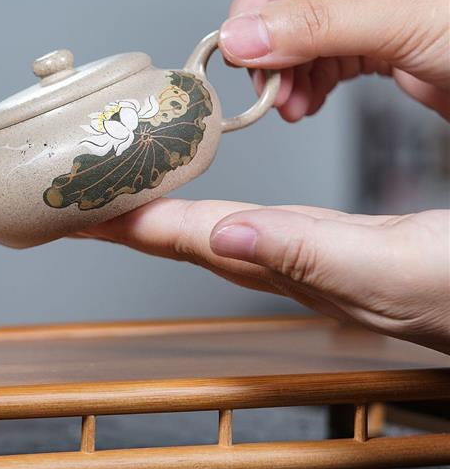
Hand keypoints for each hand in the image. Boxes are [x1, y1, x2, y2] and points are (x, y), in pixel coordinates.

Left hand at [78, 199, 449, 352]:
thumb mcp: (389, 266)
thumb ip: (309, 254)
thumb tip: (222, 235)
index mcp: (298, 269)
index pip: (194, 241)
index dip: (134, 224)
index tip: (79, 210)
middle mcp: (295, 268)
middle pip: (193, 242)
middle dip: (133, 223)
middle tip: (80, 202)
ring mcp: (314, 263)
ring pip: (220, 236)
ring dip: (167, 218)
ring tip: (126, 198)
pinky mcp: (338, 251)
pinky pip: (255, 230)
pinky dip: (218, 215)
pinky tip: (215, 212)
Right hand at [219, 0, 449, 120]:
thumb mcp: (398, 17)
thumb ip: (313, 27)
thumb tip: (239, 38)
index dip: (253, 1)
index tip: (235, 49)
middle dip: (272, 42)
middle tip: (261, 84)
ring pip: (297, 25)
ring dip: (286, 68)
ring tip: (285, 103)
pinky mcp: (372, 28)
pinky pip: (319, 50)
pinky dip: (306, 79)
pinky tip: (303, 103)